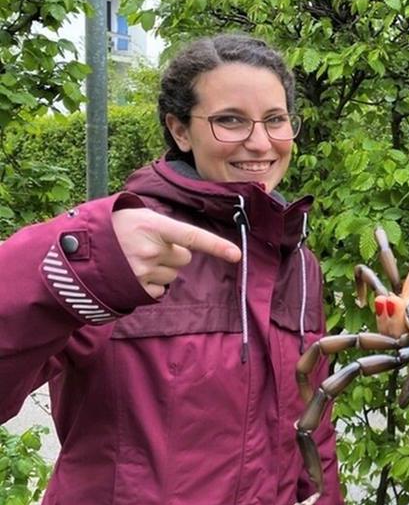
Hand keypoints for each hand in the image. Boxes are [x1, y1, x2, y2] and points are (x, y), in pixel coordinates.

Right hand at [112, 208, 241, 298]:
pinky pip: (161, 290)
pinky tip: (134, 273)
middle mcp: (150, 249)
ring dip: (161, 268)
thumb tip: (187, 242)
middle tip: (149, 246)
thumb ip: (163, 226)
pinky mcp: (136, 289)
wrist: (76, 250)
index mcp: (152, 226)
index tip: (237, 255)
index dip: (216, 245)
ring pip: (172, 274)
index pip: (191, 236)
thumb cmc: (112, 226)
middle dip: (173, 253)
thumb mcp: (136, 215)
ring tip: (136, 259)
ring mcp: (142, 271)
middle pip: (184, 258)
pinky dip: (152, 283)